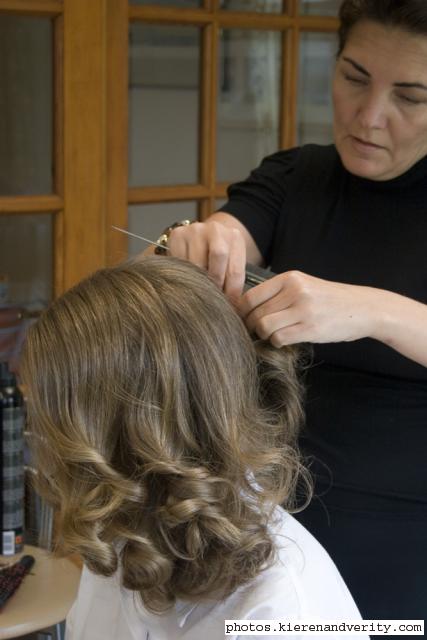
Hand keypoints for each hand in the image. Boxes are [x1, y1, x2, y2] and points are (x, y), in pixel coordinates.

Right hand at [167, 219, 246, 300]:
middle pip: (218, 256)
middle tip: (212, 296)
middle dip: (215, 283)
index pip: (235, 270)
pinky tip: (187, 277)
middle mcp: (216, 230)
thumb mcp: (232, 264)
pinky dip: (183, 275)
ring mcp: (195, 230)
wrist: (203, 236)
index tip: (228, 304)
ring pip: (196, 264)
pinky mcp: (177, 235)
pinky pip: (179, 262)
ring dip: (198, 281)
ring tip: (199, 288)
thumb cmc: (220, 257)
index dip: (231, 292)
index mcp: (235, 238)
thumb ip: (232, 281)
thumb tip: (230, 305)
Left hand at [238, 270, 379, 346]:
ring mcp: (303, 310)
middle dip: (252, 326)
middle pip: (255, 314)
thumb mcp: (303, 285)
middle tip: (257, 332)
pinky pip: (279, 338)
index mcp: (289, 278)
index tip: (244, 319)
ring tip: (273, 335)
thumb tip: (245, 308)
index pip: (250, 296)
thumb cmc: (329, 299)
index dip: (242, 312)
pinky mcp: (310, 329)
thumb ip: (278, 293)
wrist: (363, 308)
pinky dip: (277, 342)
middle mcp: (295, 291)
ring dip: (264, 335)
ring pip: (264, 327)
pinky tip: (285, 340)